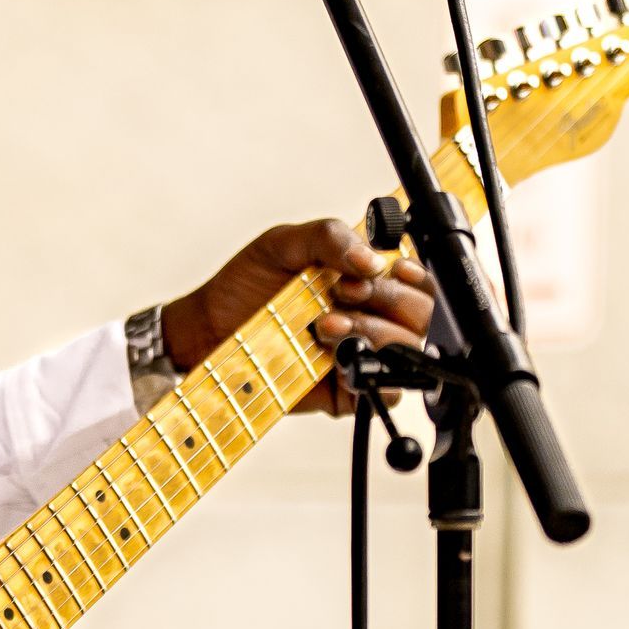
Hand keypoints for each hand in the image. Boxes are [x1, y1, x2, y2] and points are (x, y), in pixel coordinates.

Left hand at [163, 218, 436, 416]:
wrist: (207, 331)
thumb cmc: (245, 286)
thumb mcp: (282, 244)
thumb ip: (330, 237)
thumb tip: (374, 259)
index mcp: (364, 277)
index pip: (417, 277)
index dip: (413, 273)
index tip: (391, 267)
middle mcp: (371, 316)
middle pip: (420, 312)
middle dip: (386, 299)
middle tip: (340, 293)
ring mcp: (361, 354)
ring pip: (407, 350)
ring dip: (372, 333)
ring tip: (325, 325)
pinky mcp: (348, 391)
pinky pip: (384, 392)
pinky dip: (367, 374)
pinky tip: (335, 360)